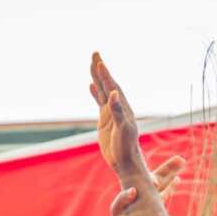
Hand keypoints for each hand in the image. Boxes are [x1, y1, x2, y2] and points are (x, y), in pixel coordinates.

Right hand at [90, 52, 143, 172]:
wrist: (125, 162)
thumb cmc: (126, 147)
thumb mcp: (123, 129)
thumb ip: (118, 111)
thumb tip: (114, 94)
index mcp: (123, 108)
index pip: (113, 87)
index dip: (105, 75)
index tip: (99, 61)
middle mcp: (118, 108)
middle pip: (108, 85)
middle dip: (101, 70)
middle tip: (94, 53)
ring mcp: (111, 113)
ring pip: (103, 92)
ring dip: (97, 78)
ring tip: (91, 65)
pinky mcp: (105, 121)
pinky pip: (99, 102)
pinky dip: (95, 93)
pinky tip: (91, 86)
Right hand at [108, 156, 185, 215]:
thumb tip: (185, 215)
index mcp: (150, 199)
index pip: (160, 181)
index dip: (169, 170)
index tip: (182, 160)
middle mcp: (138, 199)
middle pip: (150, 181)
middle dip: (164, 171)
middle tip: (179, 161)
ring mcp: (127, 207)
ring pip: (134, 189)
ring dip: (144, 182)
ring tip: (155, 178)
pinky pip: (118, 206)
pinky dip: (124, 198)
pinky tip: (132, 192)